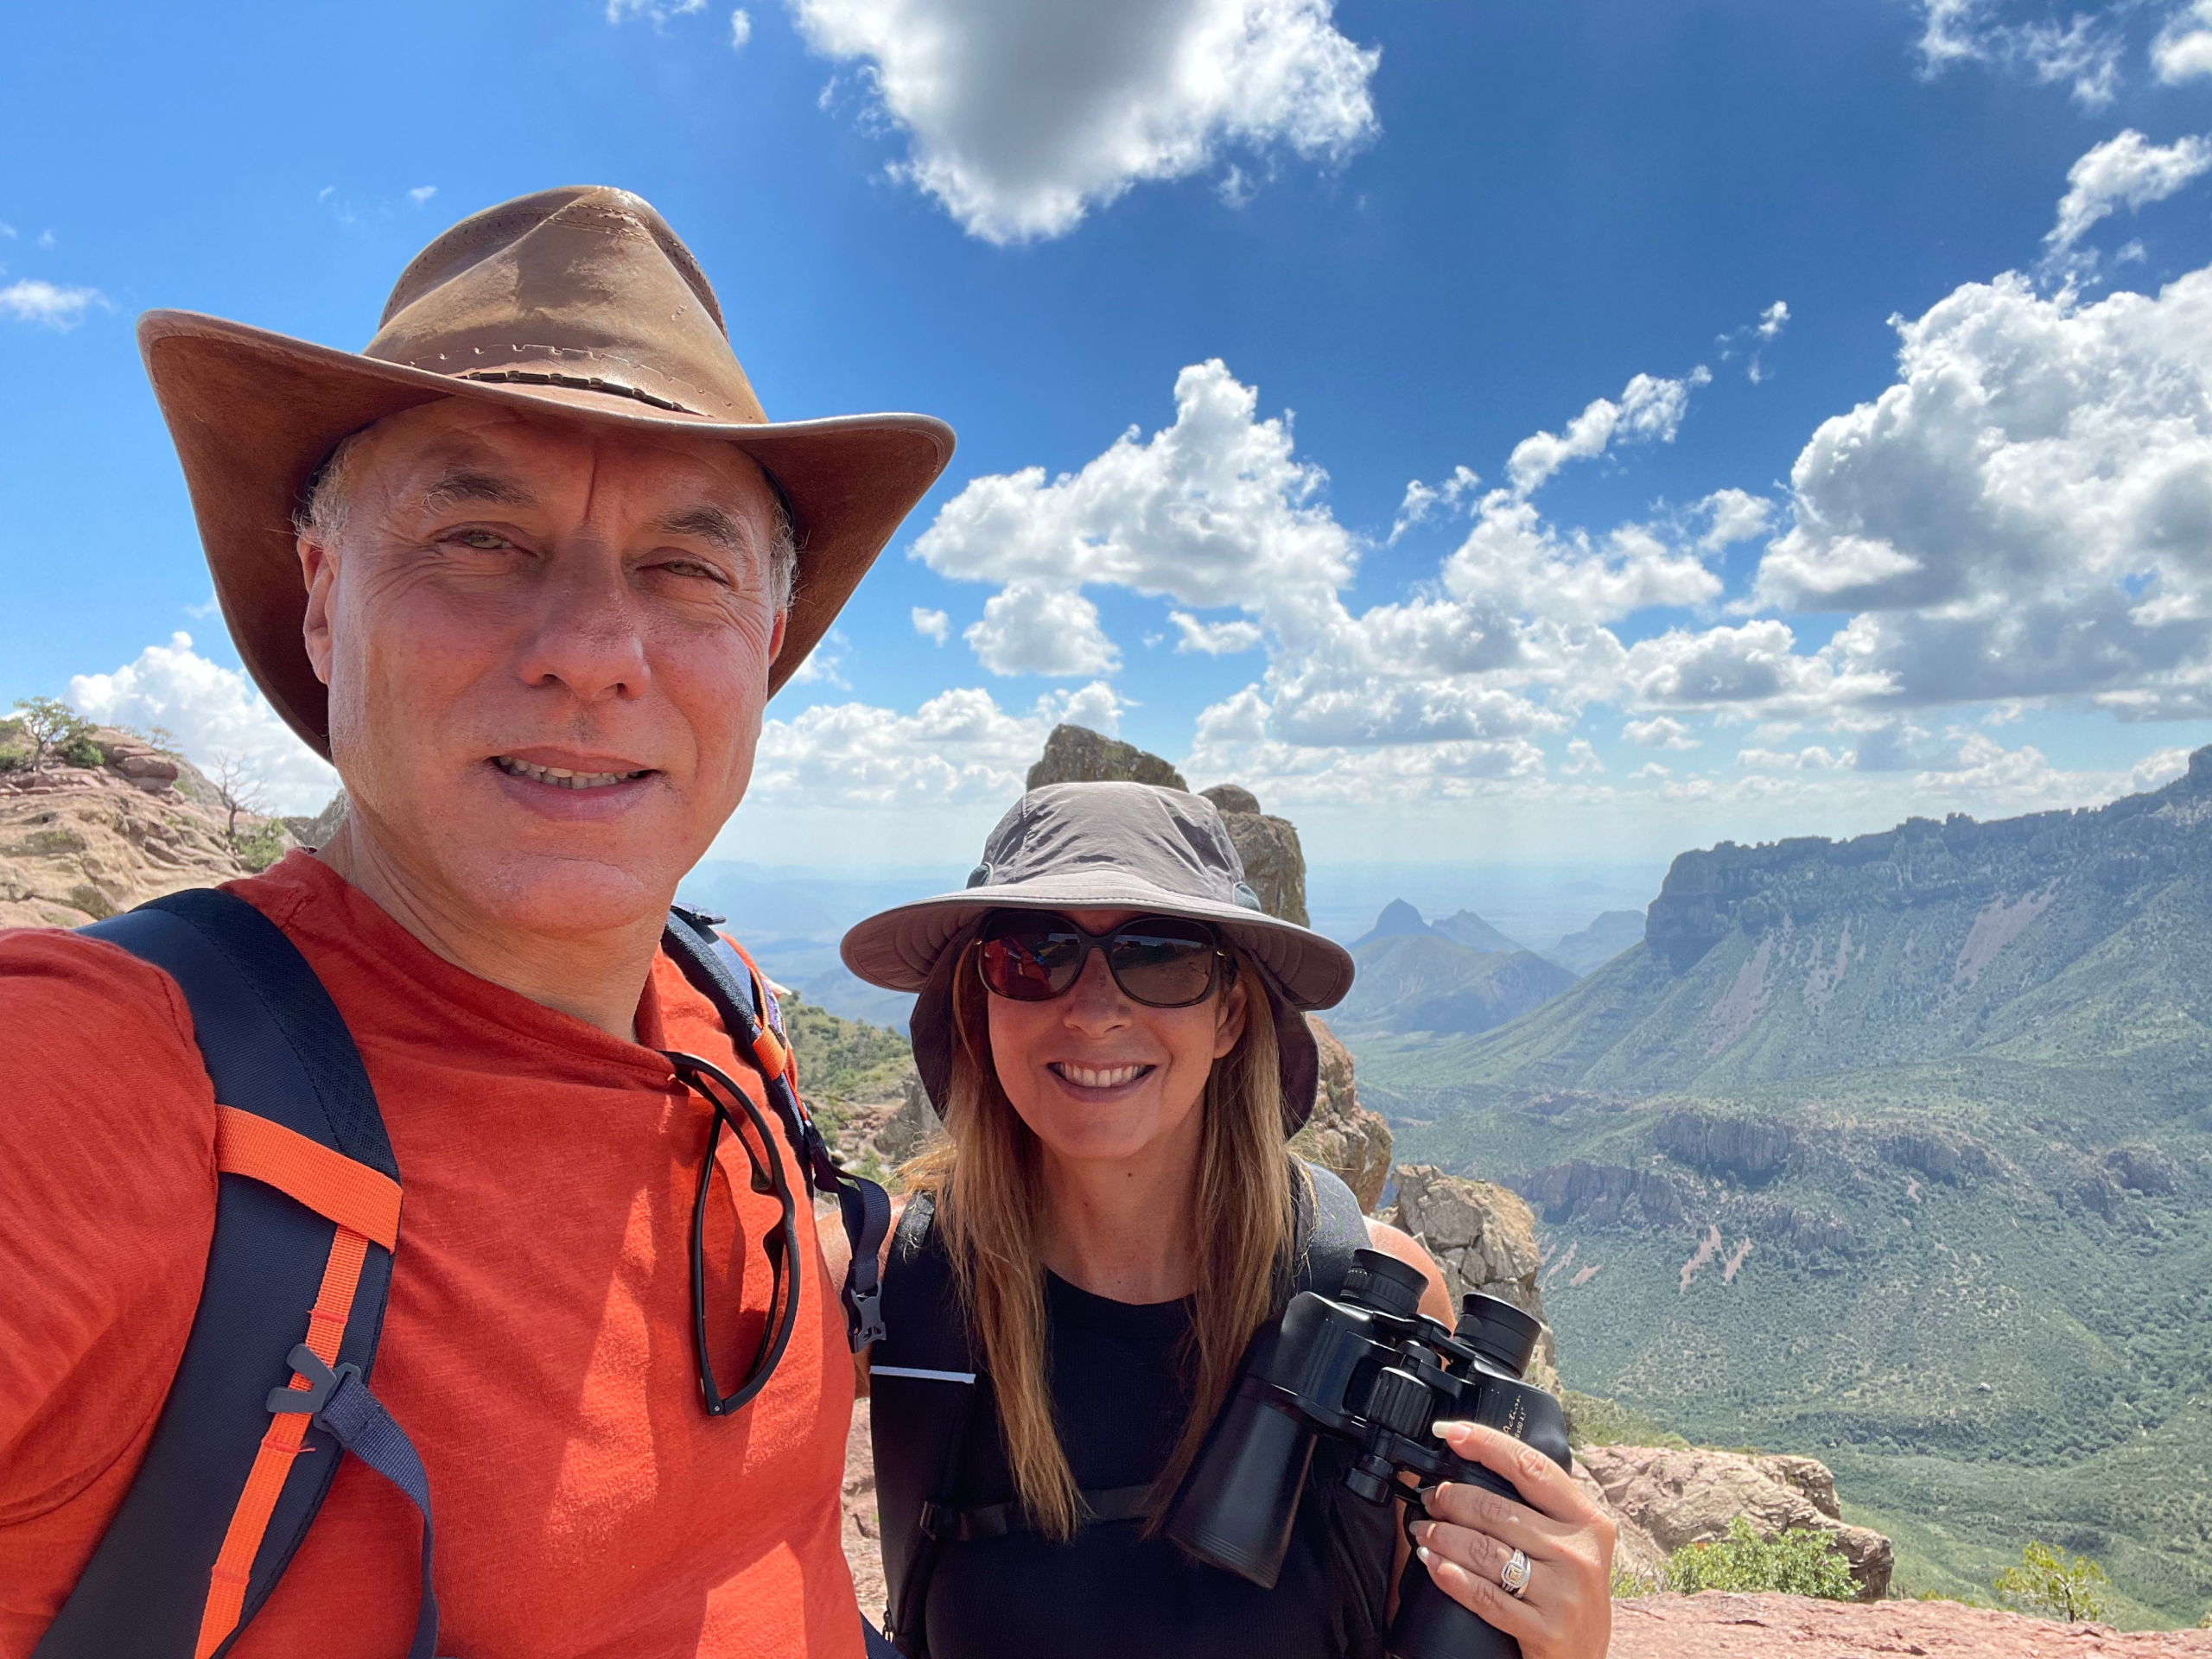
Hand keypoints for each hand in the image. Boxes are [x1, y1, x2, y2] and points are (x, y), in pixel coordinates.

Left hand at [1410, 1421, 1614, 1658]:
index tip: (1450, 1431)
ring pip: (1484, 1550)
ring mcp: (1564, 1593)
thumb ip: (1541, 1509)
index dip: (1487, 1444)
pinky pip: (1484, 1596)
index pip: (1532, 1468)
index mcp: (1588, 1520)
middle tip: (1429, 1497)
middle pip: (1497, 1509)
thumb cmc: (1570, 1592)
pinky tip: (1434, 1565)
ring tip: (1424, 1531)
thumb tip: (1480, 1464)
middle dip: (1450, 1498)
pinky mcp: (1545, 1629)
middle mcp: (1580, 1553)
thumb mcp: (1572, 1544)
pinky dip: (1450, 1576)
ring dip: (1442, 1536)